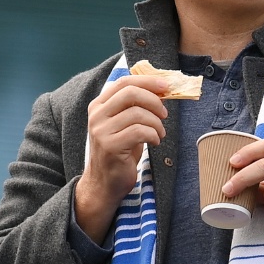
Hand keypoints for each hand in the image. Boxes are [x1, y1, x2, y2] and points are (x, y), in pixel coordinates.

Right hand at [74, 74, 168, 242]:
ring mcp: (101, 130)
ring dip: (156, 123)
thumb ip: (136, 106)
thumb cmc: (120, 151)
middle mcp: (97, 115)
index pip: (124, 82)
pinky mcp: (110, 146)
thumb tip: (162, 89)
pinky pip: (139, 131)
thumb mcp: (126, 124)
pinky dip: (153, 135)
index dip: (147, 81)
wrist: (105, 183)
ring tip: (160, 133)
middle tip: (165, 114)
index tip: (166, 85)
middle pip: (130, 93)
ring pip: (138, 113)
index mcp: (99, 105)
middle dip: (154, 101)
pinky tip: (154, 142)